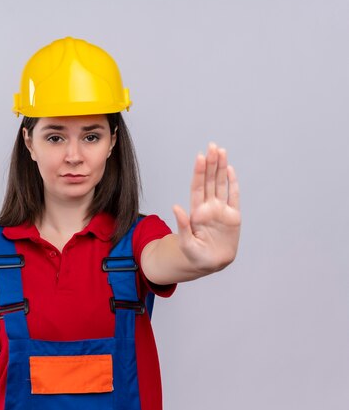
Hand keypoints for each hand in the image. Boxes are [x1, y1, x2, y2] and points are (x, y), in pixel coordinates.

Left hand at [172, 143, 240, 272]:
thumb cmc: (195, 255)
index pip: (198, 188)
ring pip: (221, 185)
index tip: (200, 157)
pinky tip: (230, 169)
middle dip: (211, 164)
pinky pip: (234, 197)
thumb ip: (183, 226)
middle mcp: (208, 207)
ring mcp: (221, 210)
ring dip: (221, 168)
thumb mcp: (186, 244)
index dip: (199, 172)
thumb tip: (175, 207)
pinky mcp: (233, 216)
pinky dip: (233, 183)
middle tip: (212, 146)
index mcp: (197, 212)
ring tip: (221, 151)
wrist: (211, 263)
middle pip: (210, 181)